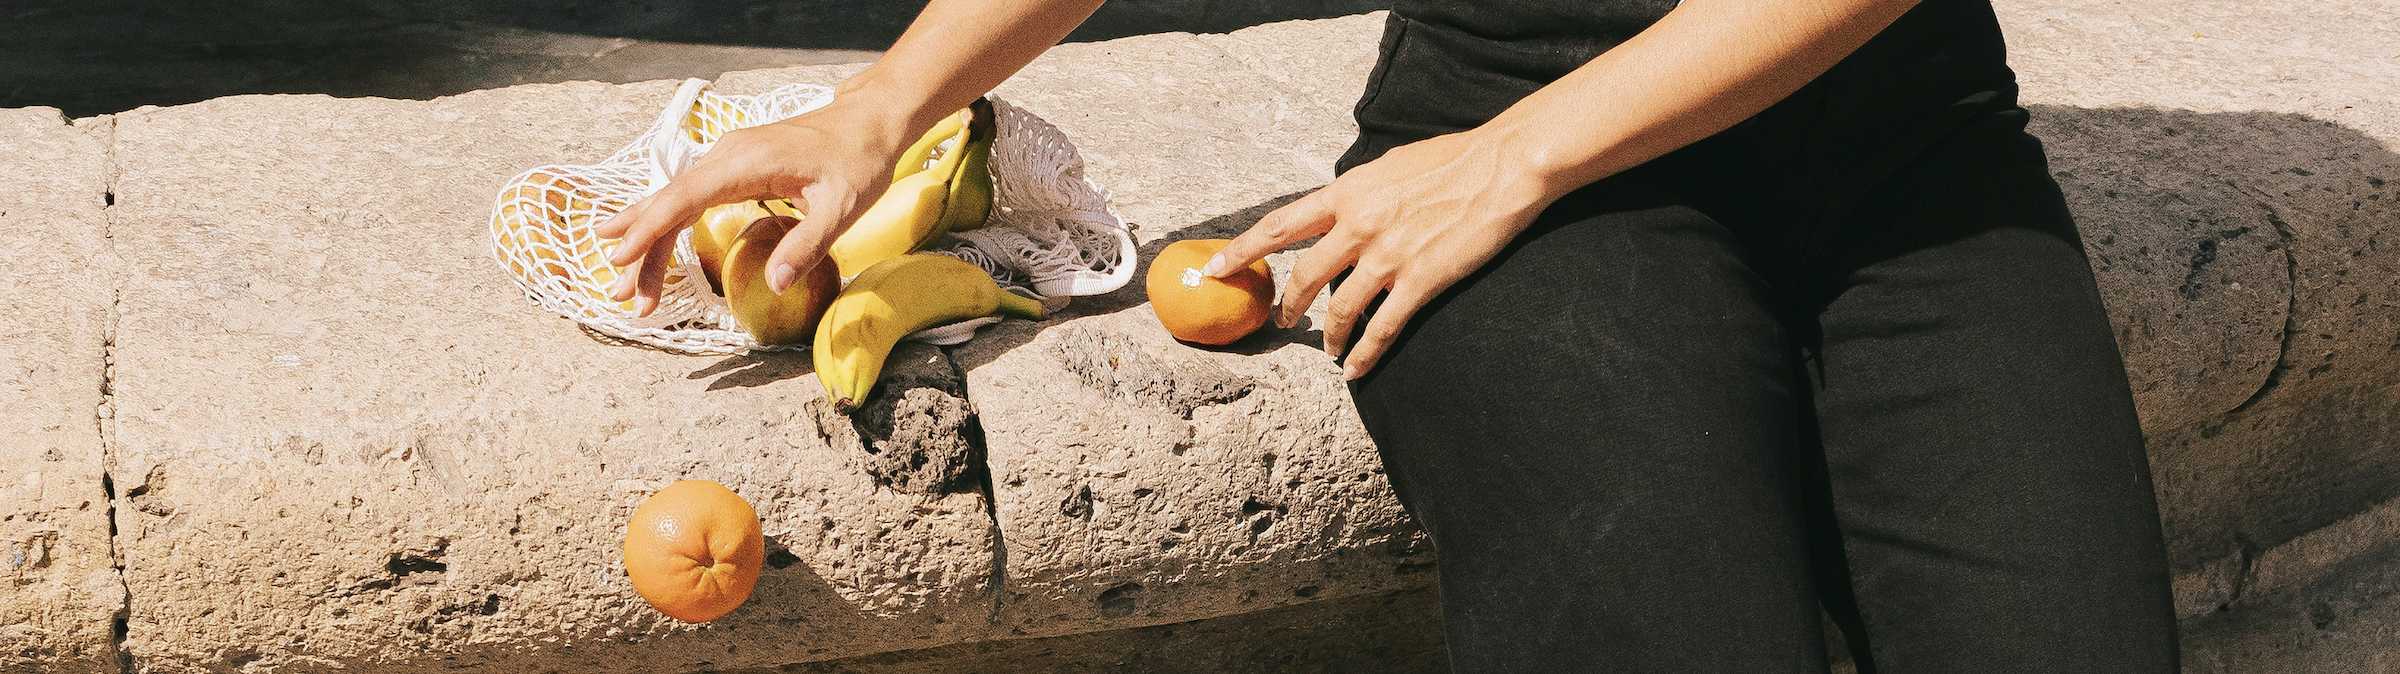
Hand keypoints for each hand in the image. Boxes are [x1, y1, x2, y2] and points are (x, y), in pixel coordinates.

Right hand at [594, 100, 913, 315]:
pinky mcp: (735, 166)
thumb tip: (775, 285)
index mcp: (745, 163)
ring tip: (624, 281)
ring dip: (648, 239)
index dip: (649, 230)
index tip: (621, 259)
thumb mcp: (843, 207)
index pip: (683, 199)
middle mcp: (726, 156)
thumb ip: (808, 244)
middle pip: (669, 203)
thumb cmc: (858, 160)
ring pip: (675, 200)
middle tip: (621, 294)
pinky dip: (667, 223)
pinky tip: (647, 240)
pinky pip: (690, 196)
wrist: (868, 120)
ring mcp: (727, 159)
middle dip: (641, 248)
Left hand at [1205, 128, 1558, 378]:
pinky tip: (1356, 370)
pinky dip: (1365, 354)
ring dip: (1329, 335)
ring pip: (1340, 309)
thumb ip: (1355, 195)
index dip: (1241, 251)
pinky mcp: (1420, 281)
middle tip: (1282, 322)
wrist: (1500, 168)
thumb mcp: (1386, 167)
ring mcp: (1388, 256)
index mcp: (1346, 193)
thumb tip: (1336, 212)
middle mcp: (1358, 225)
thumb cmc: (1449, 161)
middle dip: (1286, 305)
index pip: (1279, 226)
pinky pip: (1382, 328)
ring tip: (1328, 349)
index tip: (1214, 270)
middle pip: (1303, 277)